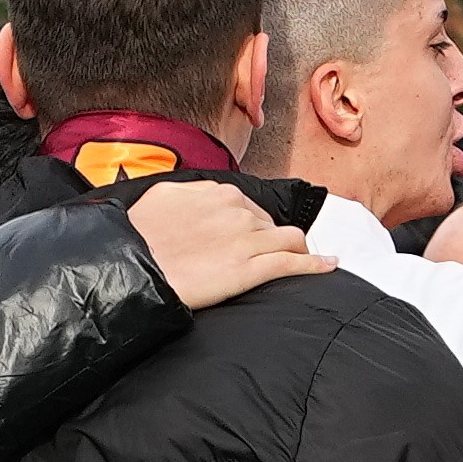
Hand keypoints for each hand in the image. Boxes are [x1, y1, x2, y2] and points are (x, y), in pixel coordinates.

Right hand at [125, 181, 326, 308]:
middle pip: (270, 224)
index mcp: (218, 192)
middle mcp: (237, 211)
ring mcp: (247, 239)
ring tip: (300, 261)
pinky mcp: (250, 268)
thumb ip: (190, 195)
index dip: (253, 224)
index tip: (250, 237)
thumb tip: (199, 198)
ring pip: (289, 240)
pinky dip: (315, 265)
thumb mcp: (161, 197)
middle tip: (262, 257)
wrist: (134, 267)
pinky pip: (292, 263)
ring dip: (297, 250)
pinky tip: (329, 266)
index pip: (250, 206)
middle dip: (271, 239)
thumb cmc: (139, 237)